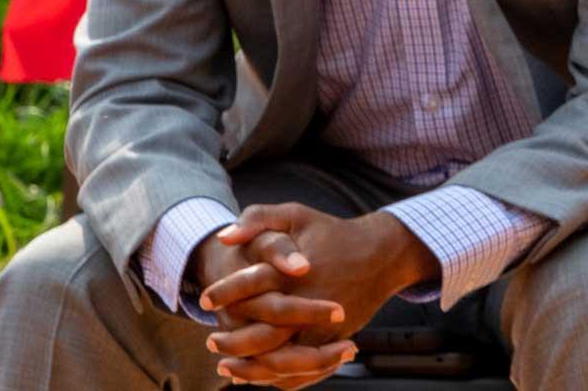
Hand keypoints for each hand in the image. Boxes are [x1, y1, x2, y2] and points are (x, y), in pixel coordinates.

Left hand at [201, 204, 435, 384]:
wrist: (383, 253)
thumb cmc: (334, 233)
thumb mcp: (297, 214)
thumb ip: (258, 218)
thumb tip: (224, 238)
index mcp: (295, 270)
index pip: (251, 285)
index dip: (223, 294)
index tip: (204, 300)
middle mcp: (308, 301)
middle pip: (262, 334)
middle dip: (232, 341)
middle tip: (211, 342)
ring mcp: (322, 325)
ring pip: (280, 359)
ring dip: (249, 368)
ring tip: (226, 367)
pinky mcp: (333, 340)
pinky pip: (301, 369)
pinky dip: (276, 377)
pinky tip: (256, 376)